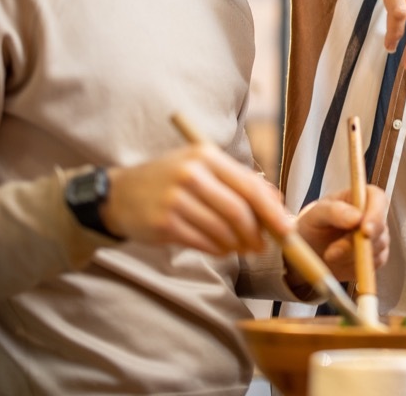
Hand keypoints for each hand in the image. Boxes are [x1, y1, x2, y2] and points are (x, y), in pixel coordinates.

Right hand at [100, 145, 291, 255]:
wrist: (119, 194)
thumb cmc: (169, 180)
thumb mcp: (201, 168)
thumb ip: (238, 182)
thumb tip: (277, 204)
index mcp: (205, 155)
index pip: (249, 186)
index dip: (271, 211)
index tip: (286, 228)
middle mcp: (191, 174)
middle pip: (238, 210)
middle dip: (257, 233)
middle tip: (264, 246)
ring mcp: (176, 199)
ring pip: (222, 230)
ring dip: (238, 244)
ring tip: (241, 247)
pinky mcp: (165, 223)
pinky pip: (204, 242)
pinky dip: (219, 250)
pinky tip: (221, 248)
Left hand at [293, 186, 389, 281]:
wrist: (310, 252)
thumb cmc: (312, 226)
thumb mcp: (315, 215)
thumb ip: (334, 212)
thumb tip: (357, 218)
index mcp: (360, 197)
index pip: (378, 199)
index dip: (376, 214)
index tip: (364, 230)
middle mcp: (372, 216)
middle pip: (379, 228)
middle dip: (357, 243)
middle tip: (332, 253)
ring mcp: (377, 237)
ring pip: (376, 249)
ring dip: (350, 256)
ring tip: (329, 255)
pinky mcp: (376, 257)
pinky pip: (373, 265)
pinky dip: (354, 266)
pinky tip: (339, 261)